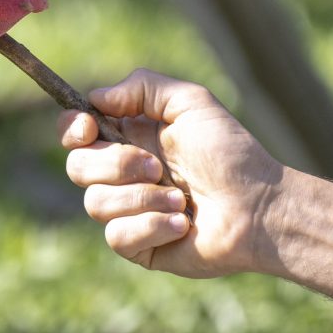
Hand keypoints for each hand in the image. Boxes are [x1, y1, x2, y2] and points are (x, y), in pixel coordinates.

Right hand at [59, 68, 285, 277]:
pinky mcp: (138, 246)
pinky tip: (182, 224)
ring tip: (182, 199)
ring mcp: (127, 211)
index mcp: (127, 138)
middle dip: (116, 165)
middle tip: (157, 166)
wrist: (261, 208)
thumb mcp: (190, 102)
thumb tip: (96, 97)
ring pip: (95, 203)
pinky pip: (116, 236)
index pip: (73, 132)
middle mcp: (121, 175)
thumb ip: (141, 86)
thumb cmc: (230, 154)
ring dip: (142, 198)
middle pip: (76, 167)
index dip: (71, 129)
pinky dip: (151, 226)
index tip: (90, 128)